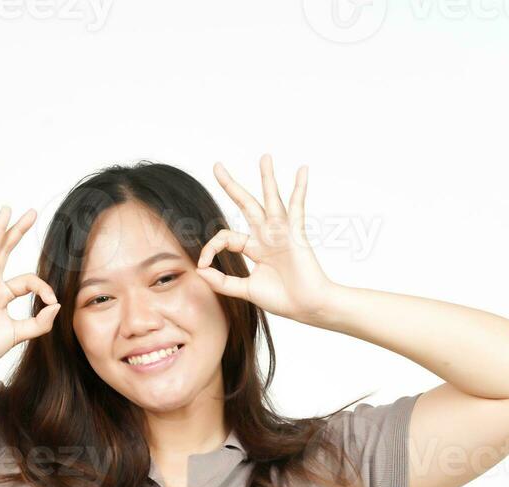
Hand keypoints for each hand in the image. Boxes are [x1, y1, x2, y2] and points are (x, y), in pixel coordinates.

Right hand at [0, 205, 59, 374]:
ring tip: (6, 210)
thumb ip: (39, 322)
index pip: (28, 281)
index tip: (52, 302)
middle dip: (18, 232)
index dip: (44, 288)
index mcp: (3, 294)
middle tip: (32, 213)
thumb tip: (57, 305)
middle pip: (6, 252)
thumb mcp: (18, 334)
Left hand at [195, 155, 336, 325]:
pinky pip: (297, 207)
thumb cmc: (283, 299)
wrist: (308, 307)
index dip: (210, 248)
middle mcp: (267, 235)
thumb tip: (200, 271)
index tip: (203, 264)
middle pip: (245, 205)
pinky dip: (299, 189)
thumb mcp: (245, 290)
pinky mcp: (296, 233)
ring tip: (264, 157)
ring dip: (267, 178)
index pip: (226, 237)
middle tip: (217, 166)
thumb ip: (222, 282)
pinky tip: (302, 170)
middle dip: (231, 186)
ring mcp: (282, 232)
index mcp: (255, 248)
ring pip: (270, 199)